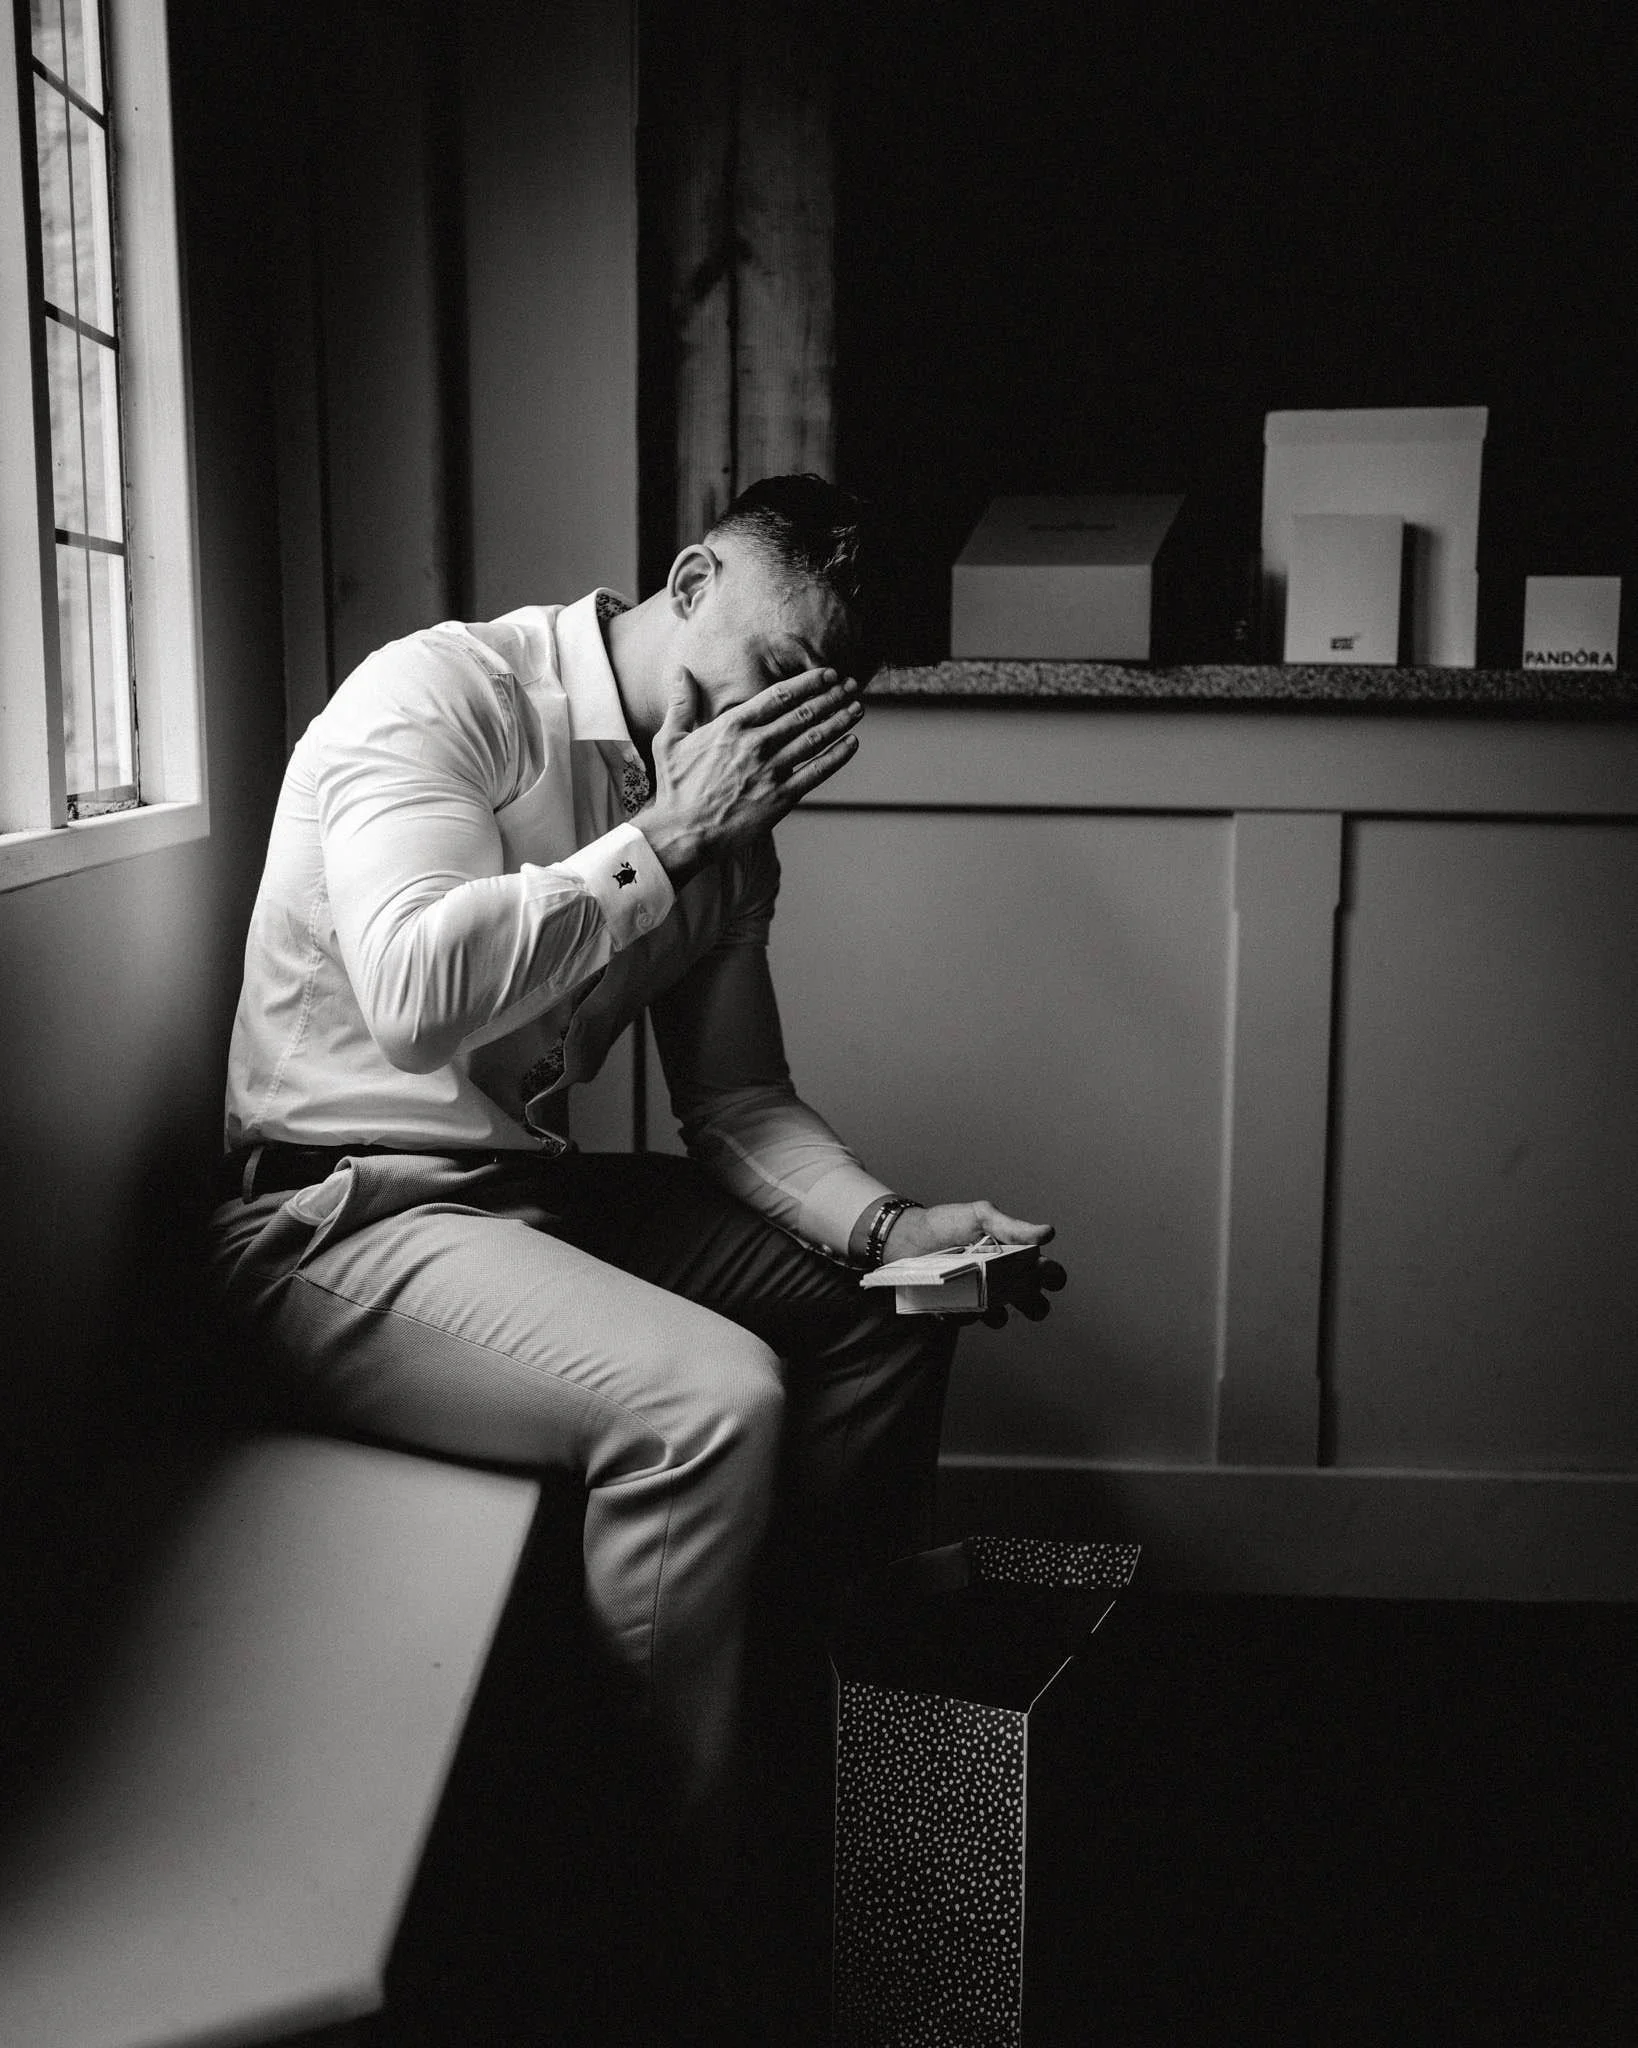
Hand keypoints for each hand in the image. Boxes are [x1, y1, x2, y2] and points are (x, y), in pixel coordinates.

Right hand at [639, 663, 863, 887]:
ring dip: (839, 721)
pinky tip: (852, 743)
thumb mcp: (670, 739)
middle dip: (831, 697)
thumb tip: (681, 670)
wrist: (684, 832)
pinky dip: (837, 756)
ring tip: (857, 708)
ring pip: (814, 739)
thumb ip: (681, 703)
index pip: (779, 696)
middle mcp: (756, 745)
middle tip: (850, 686)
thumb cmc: (676, 787)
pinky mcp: (781, 798)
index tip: (827, 674)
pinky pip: (816, 773)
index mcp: (732, 726)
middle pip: (803, 714)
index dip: (808, 683)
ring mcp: (770, 772)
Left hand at [884, 1200, 1066, 1328]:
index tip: (1044, 1273)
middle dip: (1035, 1306)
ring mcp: (980, 1298)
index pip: (1047, 1273)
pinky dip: (960, 1312)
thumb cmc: (947, 1223)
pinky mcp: (957, 1310)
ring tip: (979, 1295)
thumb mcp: (980, 1217)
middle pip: (1033, 1304)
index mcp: (1015, 1258)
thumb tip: (1049, 1232)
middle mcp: (1003, 1281)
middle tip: (1020, 1294)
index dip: (1053, 1277)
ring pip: (1000, 1319)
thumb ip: (1012, 1227)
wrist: (906, 1237)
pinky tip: (950, 1298)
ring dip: (995, 1312)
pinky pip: (966, 1320)